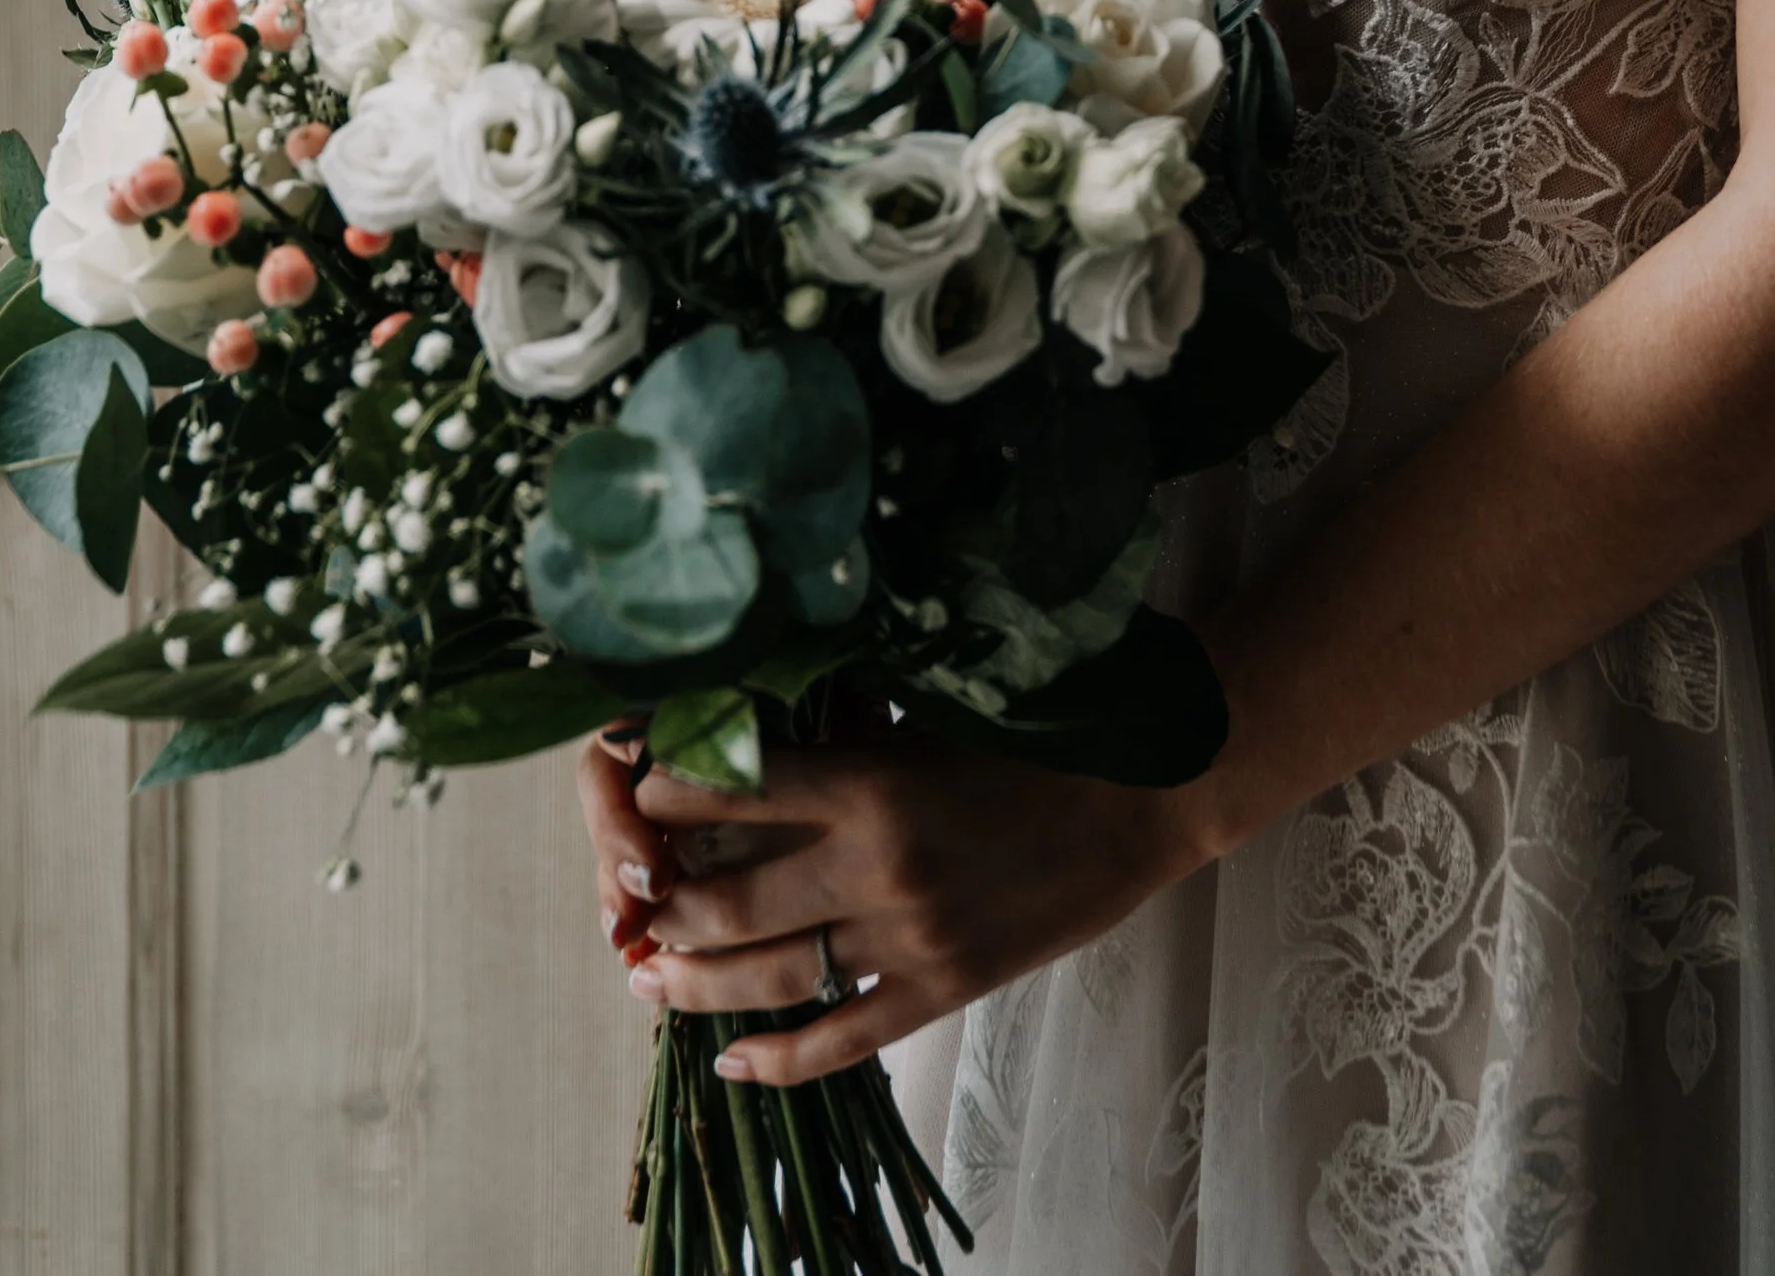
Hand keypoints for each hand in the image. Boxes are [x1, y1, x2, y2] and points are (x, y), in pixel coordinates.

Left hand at [576, 721, 1203, 1083]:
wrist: (1147, 791)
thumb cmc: (1039, 731)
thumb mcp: (930, 710)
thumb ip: (845, 733)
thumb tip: (746, 738)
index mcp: (868, 774)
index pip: (726, 788)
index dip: (661, 792)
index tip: (628, 788)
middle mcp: (874, 861)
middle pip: (725, 901)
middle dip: (661, 908)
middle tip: (628, 904)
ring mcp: (907, 936)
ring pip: (766, 978)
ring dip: (692, 986)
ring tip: (648, 982)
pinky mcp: (942, 988)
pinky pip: (839, 1041)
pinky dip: (775, 1062)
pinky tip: (730, 1064)